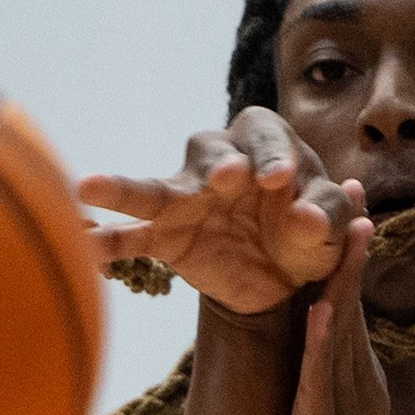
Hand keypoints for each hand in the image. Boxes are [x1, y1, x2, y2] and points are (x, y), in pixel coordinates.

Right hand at [80, 107, 358, 314]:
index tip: (279, 179)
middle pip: (213, 151)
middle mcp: (221, 161)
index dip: (272, 155)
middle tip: (229, 178)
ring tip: (89, 186)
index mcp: (268, 146)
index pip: (267, 137)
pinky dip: (109, 242)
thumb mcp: (331, 229)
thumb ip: (328, 217)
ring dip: (125, 188)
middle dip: (221, 163)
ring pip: (155, 188)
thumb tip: (305, 217)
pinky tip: (84, 248)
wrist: (281, 278)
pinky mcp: (166, 236)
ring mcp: (187, 198)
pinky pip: (133, 237)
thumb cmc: (308, 234)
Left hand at [278, 214, 396, 414]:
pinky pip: (322, 385)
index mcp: (355, 382)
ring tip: (342, 228)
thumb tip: (308, 344)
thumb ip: (321, 384)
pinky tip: (318, 310)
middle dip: (349, 248)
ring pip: (342, 335)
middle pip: (351, 307)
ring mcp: (346, 413)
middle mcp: (358, 388)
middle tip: (349, 190)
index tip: (345, 204)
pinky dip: (322, 345)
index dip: (346, 256)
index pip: (348, 308)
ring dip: (341, 281)